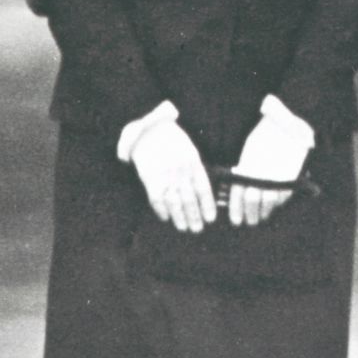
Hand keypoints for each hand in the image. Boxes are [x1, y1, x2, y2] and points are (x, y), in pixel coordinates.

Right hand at [128, 116, 214, 232]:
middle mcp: (180, 170)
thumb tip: (201, 190)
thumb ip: (194, 169)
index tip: (210, 218)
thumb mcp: (188, 149)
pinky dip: (161, 209)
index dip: (207, 205)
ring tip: (184, 227)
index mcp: (193, 162)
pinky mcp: (149, 177)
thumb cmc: (170, 138)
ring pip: (174, 201)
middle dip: (194, 216)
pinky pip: (156, 198)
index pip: (203, 188)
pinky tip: (165, 218)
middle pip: (189, 199)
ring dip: (179, 217)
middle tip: (197, 229)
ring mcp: (164, 175)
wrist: (147, 128)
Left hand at [228, 101, 312, 226]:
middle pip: (253, 200)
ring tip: (261, 218)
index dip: (236, 208)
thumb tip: (235, 183)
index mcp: (249, 165)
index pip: (239, 193)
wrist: (292, 122)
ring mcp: (279, 175)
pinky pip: (285, 194)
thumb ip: (245, 165)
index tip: (235, 220)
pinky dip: (279, 204)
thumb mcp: (252, 145)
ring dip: (265, 212)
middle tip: (248, 222)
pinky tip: (275, 207)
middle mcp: (263, 173)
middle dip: (250, 214)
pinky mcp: (293, 176)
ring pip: (270, 201)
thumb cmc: (268, 130)